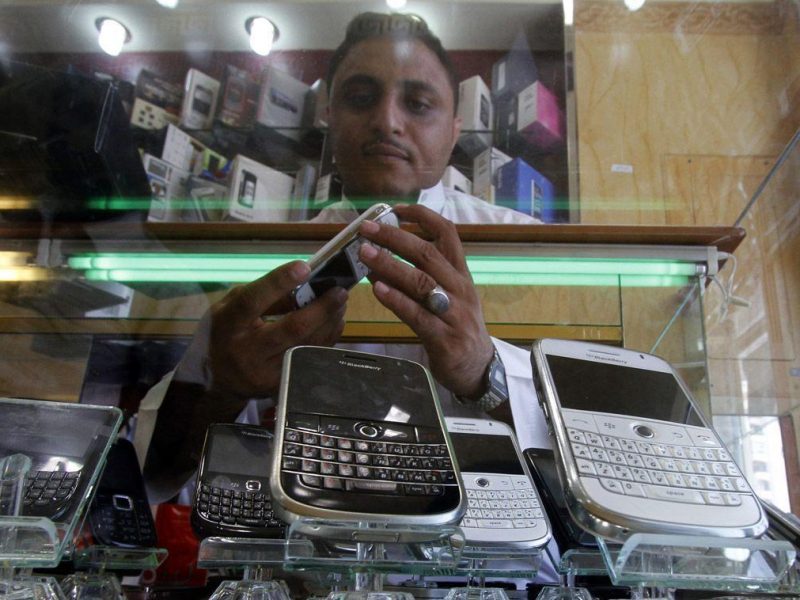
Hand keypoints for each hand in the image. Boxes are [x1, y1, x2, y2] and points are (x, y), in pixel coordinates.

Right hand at [175, 260, 347, 398]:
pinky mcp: (281, 385)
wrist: (219, 379)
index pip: (253, 301)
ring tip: (340, 302)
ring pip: (308, 345)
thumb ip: (263, 295)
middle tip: (340, 291)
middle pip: (292, 328)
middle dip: (321, 308)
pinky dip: (327, 337)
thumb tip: (304, 283)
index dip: (279, 283)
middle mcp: (247, 351)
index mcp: (229, 324)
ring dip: (330, 321)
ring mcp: (265, 372)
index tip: (305, 267)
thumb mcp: (232, 307)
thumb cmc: (226, 332)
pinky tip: (333, 322)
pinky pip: (311, 358)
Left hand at [357, 204, 493, 397]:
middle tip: (367, 228)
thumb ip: (425, 274)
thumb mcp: (450, 294)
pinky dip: (396, 300)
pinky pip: (417, 315)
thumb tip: (384, 253)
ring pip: (421, 282)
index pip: (447, 234)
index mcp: (461, 274)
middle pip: (428, 253)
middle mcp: (459, 288)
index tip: (395, 208)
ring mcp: (454, 313)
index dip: (422, 216)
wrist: (479, 367)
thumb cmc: (457, 326)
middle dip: (395, 237)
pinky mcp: (444, 338)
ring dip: (390, 265)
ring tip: (365, 254)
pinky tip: (377, 289)